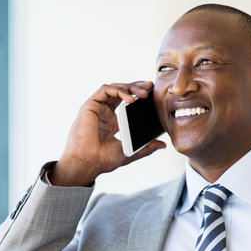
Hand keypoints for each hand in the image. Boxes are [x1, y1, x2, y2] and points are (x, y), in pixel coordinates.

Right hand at [49, 82, 165, 186]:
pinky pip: (104, 90)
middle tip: (150, 86)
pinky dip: (118, 91)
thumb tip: (162, 145)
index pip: (126, 102)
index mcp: (112, 122)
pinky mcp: (90, 106)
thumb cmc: (103, 160)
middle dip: (136, 87)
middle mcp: (104, 113)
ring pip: (114, 88)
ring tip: (143, 94)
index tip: (152, 94)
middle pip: (121, 92)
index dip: (138, 95)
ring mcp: (97, 108)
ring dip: (130, 87)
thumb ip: (146, 147)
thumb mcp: (131, 152)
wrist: (88, 164)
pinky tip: (130, 98)